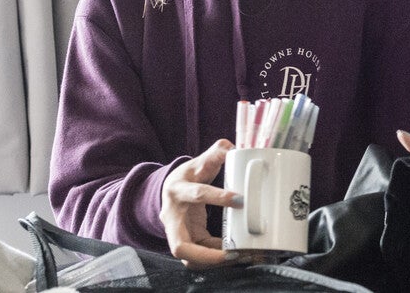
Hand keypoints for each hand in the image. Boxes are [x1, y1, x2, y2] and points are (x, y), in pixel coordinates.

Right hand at [160, 139, 239, 267]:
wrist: (169, 192)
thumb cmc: (187, 178)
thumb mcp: (197, 164)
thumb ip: (214, 154)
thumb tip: (232, 147)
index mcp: (178, 191)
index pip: (196, 194)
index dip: (216, 197)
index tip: (239, 199)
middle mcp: (173, 218)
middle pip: (179, 246)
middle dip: (206, 255)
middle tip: (232, 254)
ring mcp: (177, 234)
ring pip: (189, 258)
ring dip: (213, 262)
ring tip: (240, 258)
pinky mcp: (188, 244)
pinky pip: (200, 258)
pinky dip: (218, 260)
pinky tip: (238, 255)